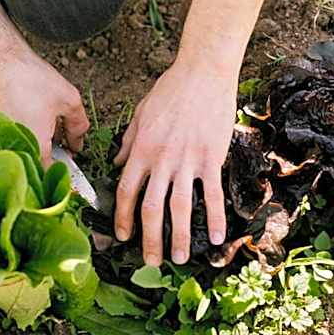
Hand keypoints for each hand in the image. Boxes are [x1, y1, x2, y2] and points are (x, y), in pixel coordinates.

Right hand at [0, 45, 88, 164]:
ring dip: (35, 146)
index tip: (71, 163)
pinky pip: (7, 142)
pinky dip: (19, 136)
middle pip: (35, 166)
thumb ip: (78, 126)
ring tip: (46, 125)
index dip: (65, 171)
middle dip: (51, 157)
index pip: (52, 173)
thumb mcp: (69, 99)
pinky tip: (28, 118)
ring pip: (21, 153)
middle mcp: (14, 150)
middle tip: (61, 142)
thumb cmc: (30, 78)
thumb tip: (78, 143)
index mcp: (36, 148)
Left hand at [114, 57, 236, 264]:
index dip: (122, 218)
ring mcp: (187, 161)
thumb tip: (117, 162)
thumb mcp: (141, 113)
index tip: (122, 236)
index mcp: (141, 150)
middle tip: (151, 262)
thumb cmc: (171, 89)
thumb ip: (129, 141)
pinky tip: (215, 237)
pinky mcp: (211, 158)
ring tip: (179, 259)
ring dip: (178, 237)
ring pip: (180, 207)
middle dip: (149, 239)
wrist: (203, 72)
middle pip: (151, 208)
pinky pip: (212, 194)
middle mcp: (161, 160)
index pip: (126, 191)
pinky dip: (214, 217)